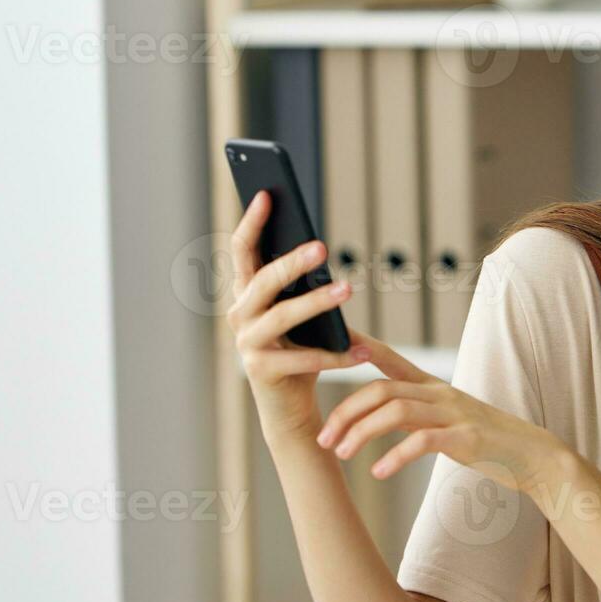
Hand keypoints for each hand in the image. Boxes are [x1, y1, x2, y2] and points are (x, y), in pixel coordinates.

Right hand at [227, 190, 373, 440]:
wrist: (287, 406)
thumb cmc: (299, 350)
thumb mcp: (299, 314)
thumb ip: (298, 285)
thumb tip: (318, 249)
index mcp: (245, 294)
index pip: (242, 251)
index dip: (251, 222)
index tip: (266, 194)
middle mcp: (238, 315)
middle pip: (263, 281)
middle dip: (291, 261)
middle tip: (322, 246)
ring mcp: (246, 344)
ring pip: (281, 316)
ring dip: (317, 302)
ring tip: (348, 290)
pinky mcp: (260, 371)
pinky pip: (302, 359)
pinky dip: (335, 355)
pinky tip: (361, 351)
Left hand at [314, 330, 572, 494]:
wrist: (532, 455)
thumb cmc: (486, 439)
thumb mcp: (447, 418)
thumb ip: (415, 411)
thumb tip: (377, 413)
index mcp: (432, 386)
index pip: (388, 358)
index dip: (358, 348)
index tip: (327, 342)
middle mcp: (440, 394)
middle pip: (381, 390)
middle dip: (345, 412)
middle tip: (323, 438)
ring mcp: (454, 414)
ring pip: (396, 412)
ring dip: (361, 433)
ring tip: (341, 455)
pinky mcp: (465, 439)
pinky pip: (422, 442)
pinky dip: (395, 456)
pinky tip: (378, 471)